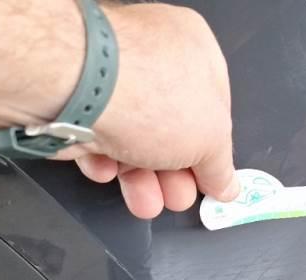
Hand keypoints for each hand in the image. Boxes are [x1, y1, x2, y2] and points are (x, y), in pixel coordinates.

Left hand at [56, 4, 239, 218]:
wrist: (77, 89)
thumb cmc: (151, 96)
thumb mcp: (210, 140)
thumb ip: (220, 167)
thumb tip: (229, 186)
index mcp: (195, 51)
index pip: (213, 109)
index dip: (211, 151)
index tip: (210, 183)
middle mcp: (153, 58)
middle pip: (173, 129)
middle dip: (175, 174)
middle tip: (177, 199)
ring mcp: (112, 77)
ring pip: (134, 138)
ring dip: (142, 178)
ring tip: (145, 202)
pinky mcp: (78, 98)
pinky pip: (98, 136)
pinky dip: (105, 160)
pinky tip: (108, 172)